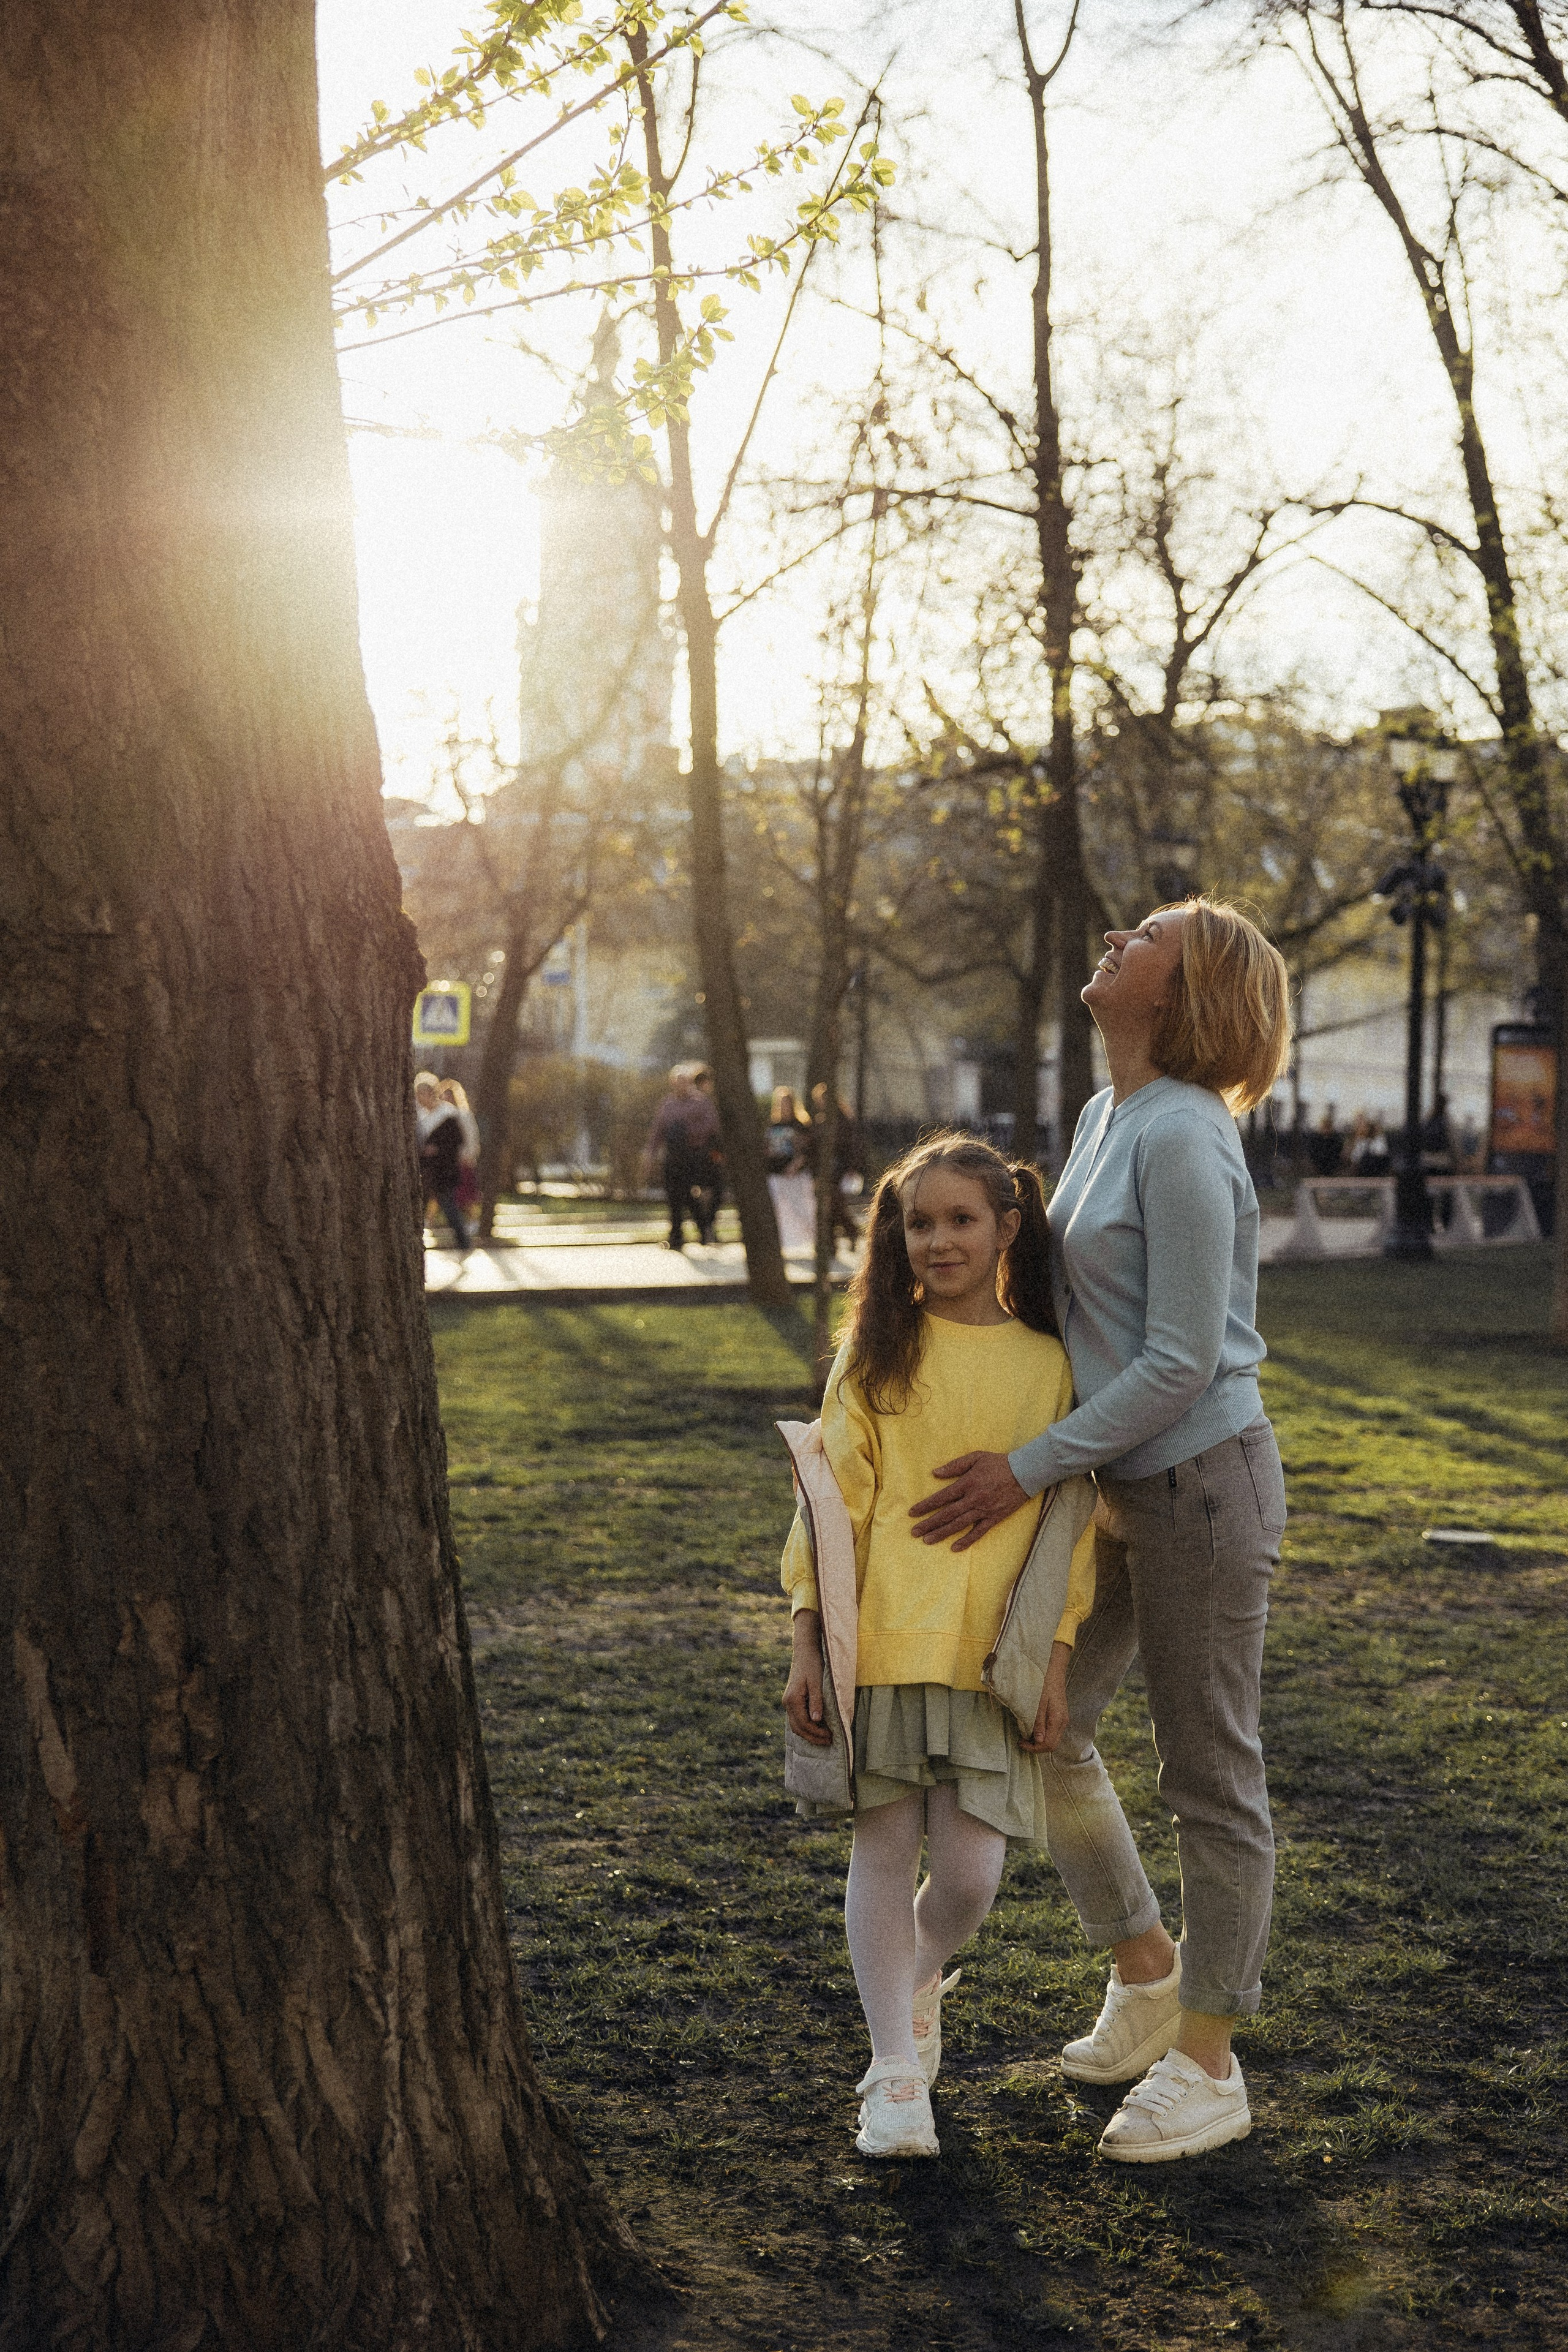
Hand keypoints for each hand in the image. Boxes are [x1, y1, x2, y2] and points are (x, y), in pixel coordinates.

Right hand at [783, 1610, 831, 1745]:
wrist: (805, 1650)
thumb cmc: (813, 1664)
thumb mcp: (817, 1682)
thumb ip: (816, 1701)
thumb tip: (816, 1720)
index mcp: (792, 1699)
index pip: (804, 1724)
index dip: (817, 1733)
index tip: (831, 1737)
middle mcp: (787, 1703)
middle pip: (798, 1728)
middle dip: (813, 1737)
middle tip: (829, 1741)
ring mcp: (788, 1702)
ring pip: (796, 1725)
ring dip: (809, 1733)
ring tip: (824, 1737)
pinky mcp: (792, 1700)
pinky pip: (797, 1719)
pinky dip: (806, 1726)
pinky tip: (817, 1727)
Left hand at [908, 1450, 1029, 1549]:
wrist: (1025, 1472)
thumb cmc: (999, 1463)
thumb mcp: (976, 1457)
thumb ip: (954, 1465)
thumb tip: (935, 1473)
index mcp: (966, 1483)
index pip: (941, 1497)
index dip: (925, 1506)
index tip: (912, 1513)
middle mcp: (973, 1499)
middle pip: (946, 1514)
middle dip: (929, 1524)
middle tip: (914, 1532)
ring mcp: (984, 1510)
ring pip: (958, 1525)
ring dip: (942, 1533)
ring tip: (927, 1540)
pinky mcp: (994, 1518)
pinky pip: (978, 1532)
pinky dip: (966, 1540)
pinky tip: (954, 1548)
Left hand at [1019, 1641, 1072, 1753]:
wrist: (1053, 1669)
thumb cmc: (1043, 1683)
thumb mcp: (1038, 1702)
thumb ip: (1038, 1721)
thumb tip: (1038, 1740)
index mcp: (1058, 1719)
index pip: (1048, 1744)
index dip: (1034, 1748)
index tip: (1020, 1742)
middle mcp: (1063, 1722)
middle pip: (1052, 1745)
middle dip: (1036, 1746)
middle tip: (1021, 1740)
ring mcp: (1062, 1719)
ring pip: (1053, 1739)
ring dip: (1039, 1741)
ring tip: (1025, 1734)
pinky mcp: (1060, 1715)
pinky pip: (1052, 1731)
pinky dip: (1042, 1734)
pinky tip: (1032, 1727)